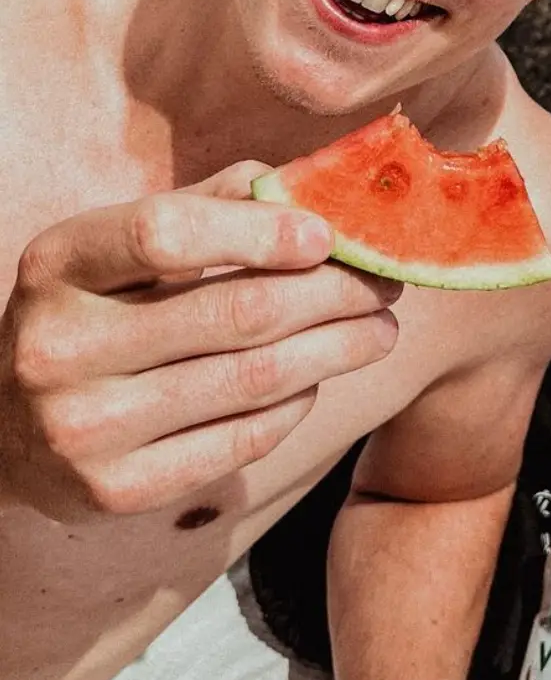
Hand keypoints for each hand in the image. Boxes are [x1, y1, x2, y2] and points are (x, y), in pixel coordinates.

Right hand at [0, 162, 401, 519]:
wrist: (9, 428)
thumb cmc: (97, 310)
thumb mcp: (123, 245)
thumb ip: (211, 203)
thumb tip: (316, 188)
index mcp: (60, 263)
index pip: (166, 233)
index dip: (261, 231)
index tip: (328, 235)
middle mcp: (59, 346)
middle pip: (237, 312)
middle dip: (334, 294)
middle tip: (384, 283)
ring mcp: (83, 428)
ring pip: (253, 380)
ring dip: (338, 349)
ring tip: (379, 330)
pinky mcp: (115, 491)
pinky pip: (241, 441)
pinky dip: (297, 404)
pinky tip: (319, 379)